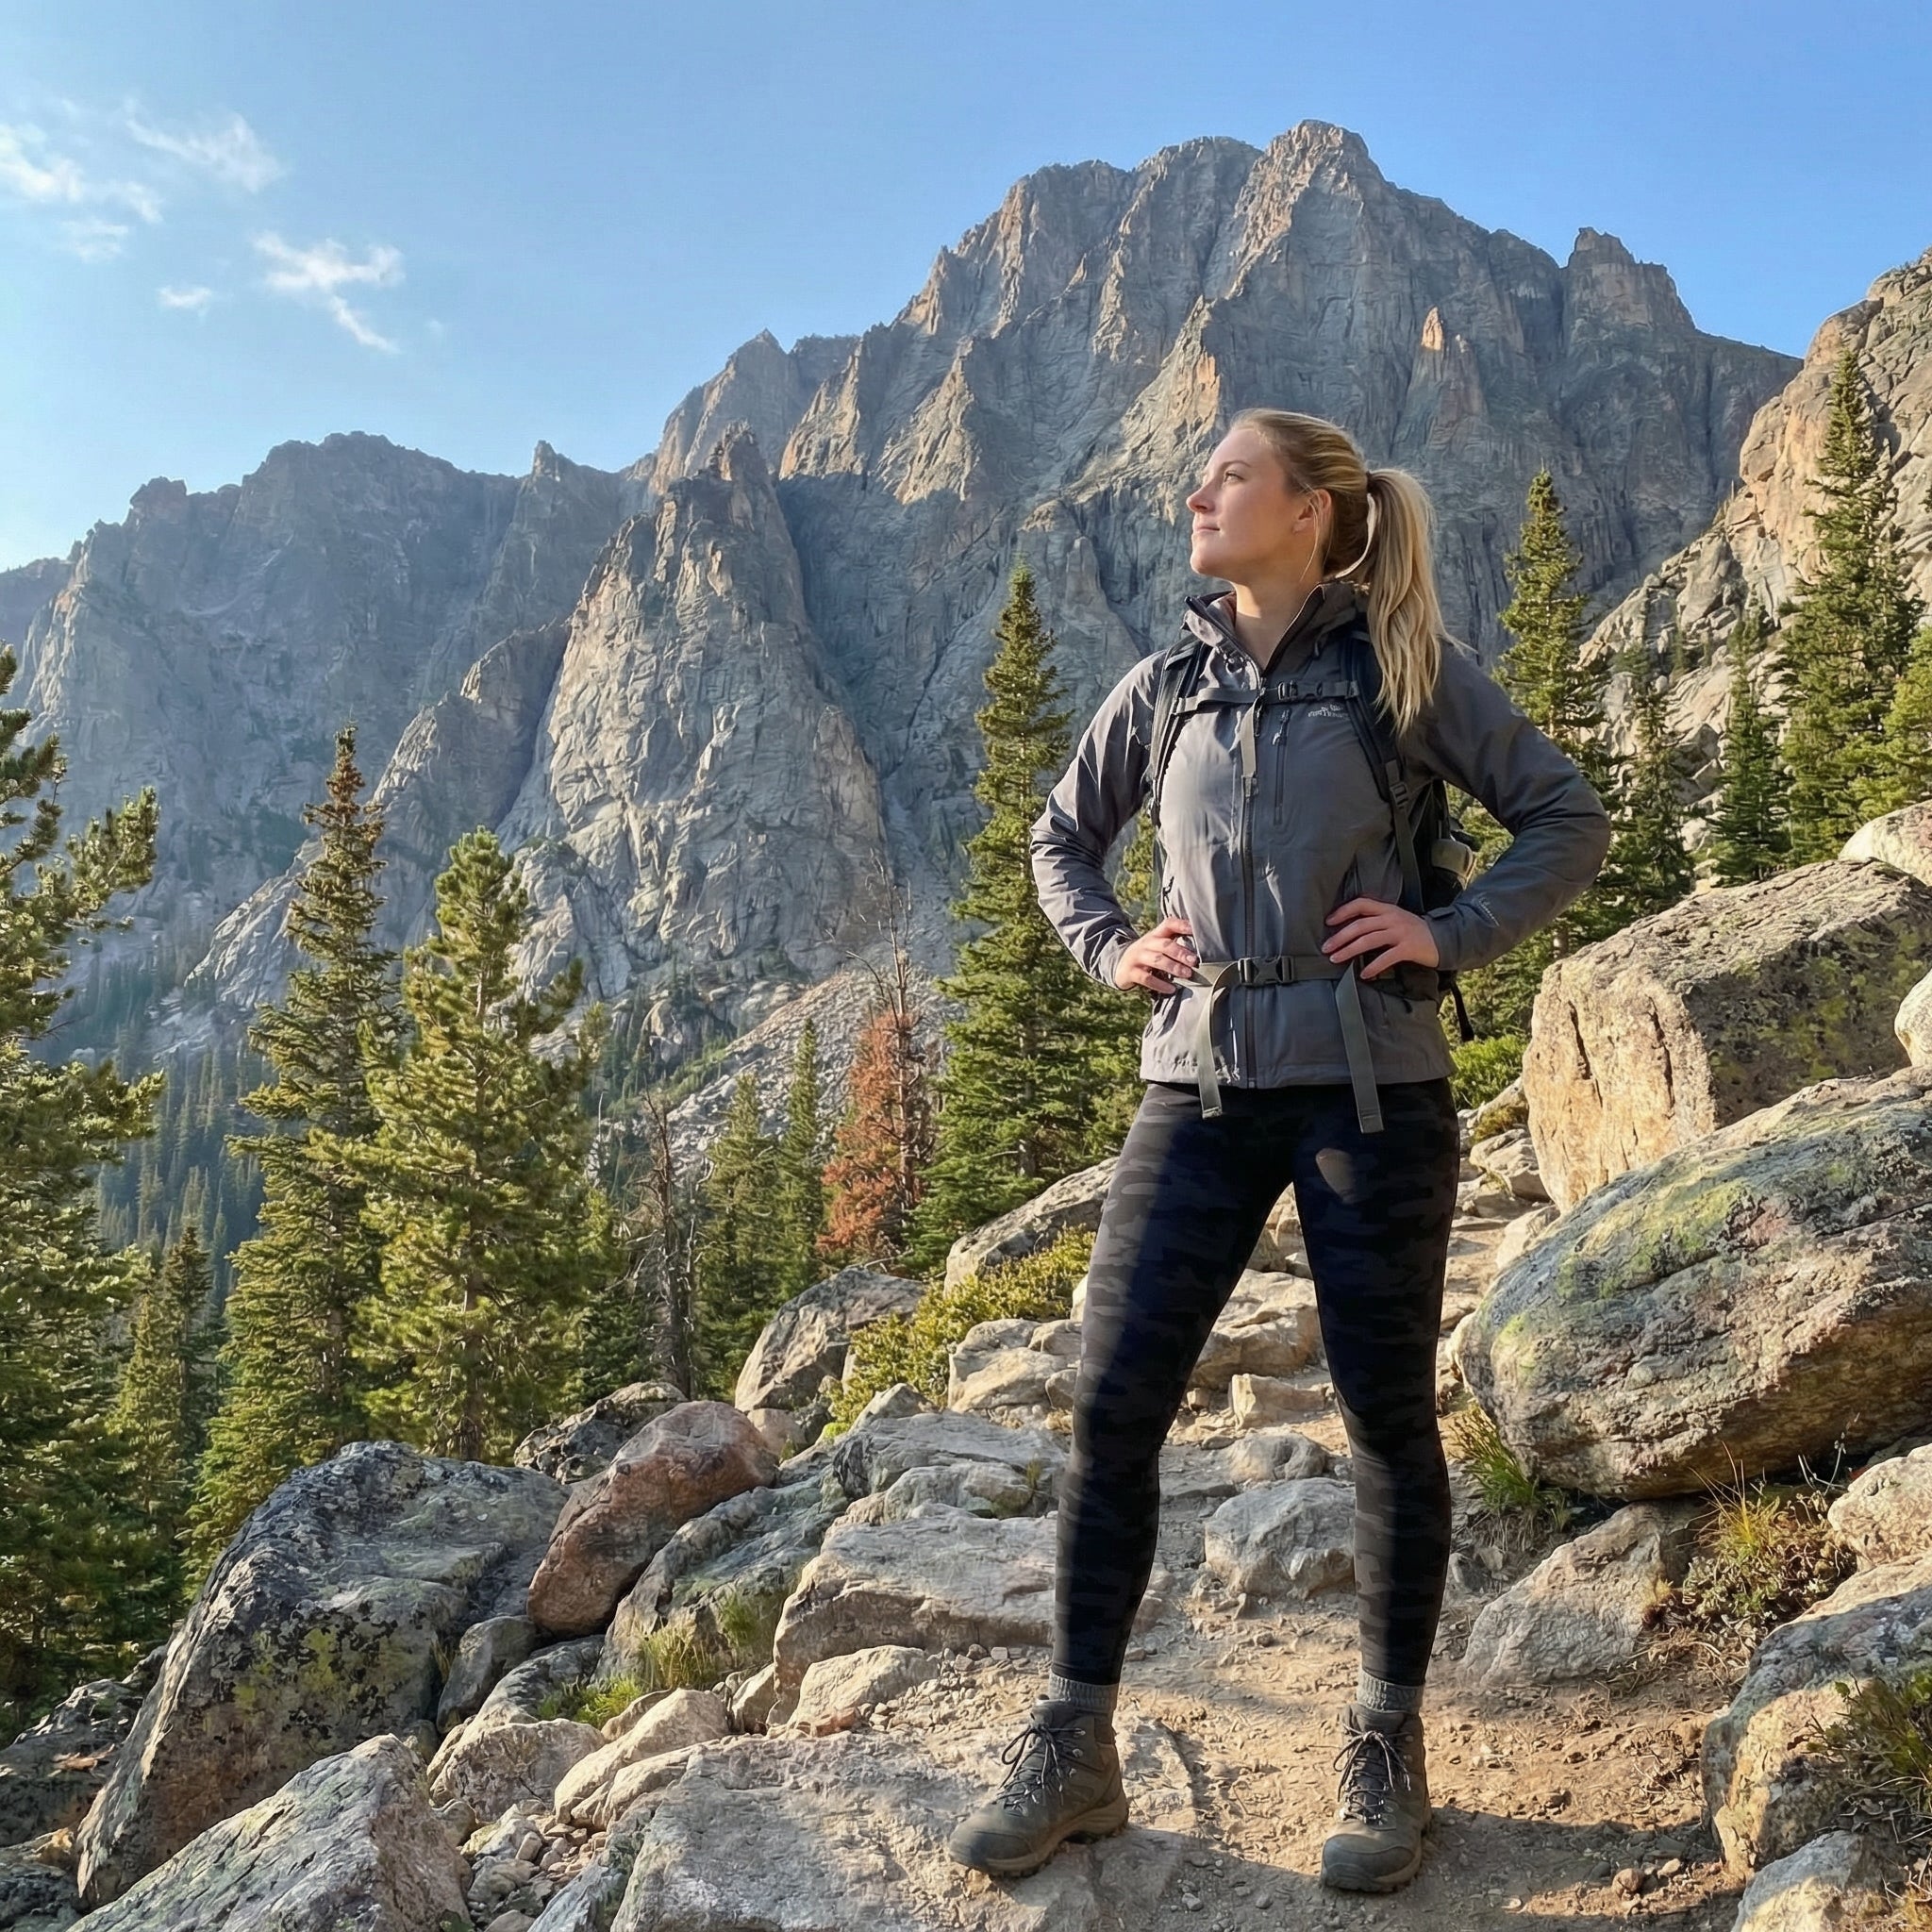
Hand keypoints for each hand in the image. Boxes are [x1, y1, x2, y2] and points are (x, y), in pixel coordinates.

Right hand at [1113, 916, 1197, 994]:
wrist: (1120, 966)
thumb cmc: (1147, 955)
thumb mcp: (1157, 945)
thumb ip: (1174, 944)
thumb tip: (1203, 948)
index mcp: (1155, 935)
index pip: (1168, 924)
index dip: (1182, 925)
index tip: (1195, 930)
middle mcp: (1146, 944)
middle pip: (1165, 945)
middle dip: (1181, 953)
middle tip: (1194, 961)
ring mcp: (1137, 957)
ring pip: (1157, 960)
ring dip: (1173, 967)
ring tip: (1187, 974)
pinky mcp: (1131, 972)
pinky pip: (1146, 978)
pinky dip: (1160, 984)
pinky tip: (1171, 989)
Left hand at [1321, 896, 1439, 979]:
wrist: (1443, 938)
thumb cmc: (1414, 932)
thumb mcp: (1395, 920)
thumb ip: (1376, 921)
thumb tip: (1349, 932)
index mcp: (1387, 909)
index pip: (1361, 904)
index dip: (1343, 911)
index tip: (1328, 922)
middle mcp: (1392, 918)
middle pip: (1360, 925)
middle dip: (1340, 936)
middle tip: (1325, 947)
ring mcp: (1401, 933)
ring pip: (1369, 940)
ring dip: (1349, 950)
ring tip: (1336, 959)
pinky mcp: (1408, 948)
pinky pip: (1386, 957)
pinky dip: (1373, 966)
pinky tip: (1363, 974)